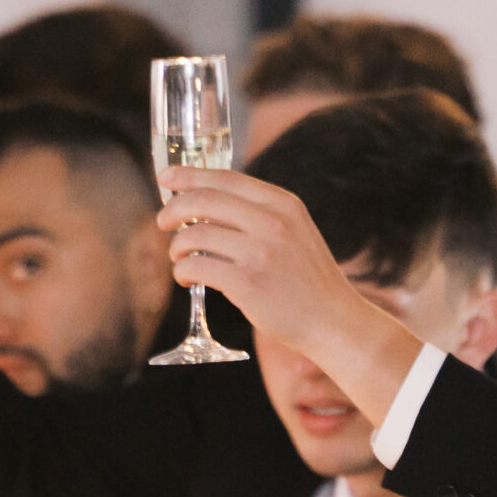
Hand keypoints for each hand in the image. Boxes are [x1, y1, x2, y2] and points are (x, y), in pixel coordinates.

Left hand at [156, 168, 377, 346]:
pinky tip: (186, 278)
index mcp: (284, 203)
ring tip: (179, 258)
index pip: (226, 178)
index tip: (167, 177)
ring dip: (176, 246)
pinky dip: (182, 271)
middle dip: (173, 209)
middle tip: (163, 222)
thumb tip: (205, 202)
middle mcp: (272, 222)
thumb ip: (261, 214)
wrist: (334, 321)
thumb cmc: (308, 280)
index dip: (189, 175)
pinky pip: (196, 267)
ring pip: (194, 235)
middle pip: (203, 200)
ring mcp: (260, 252)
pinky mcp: (247, 283)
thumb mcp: (295, 231)